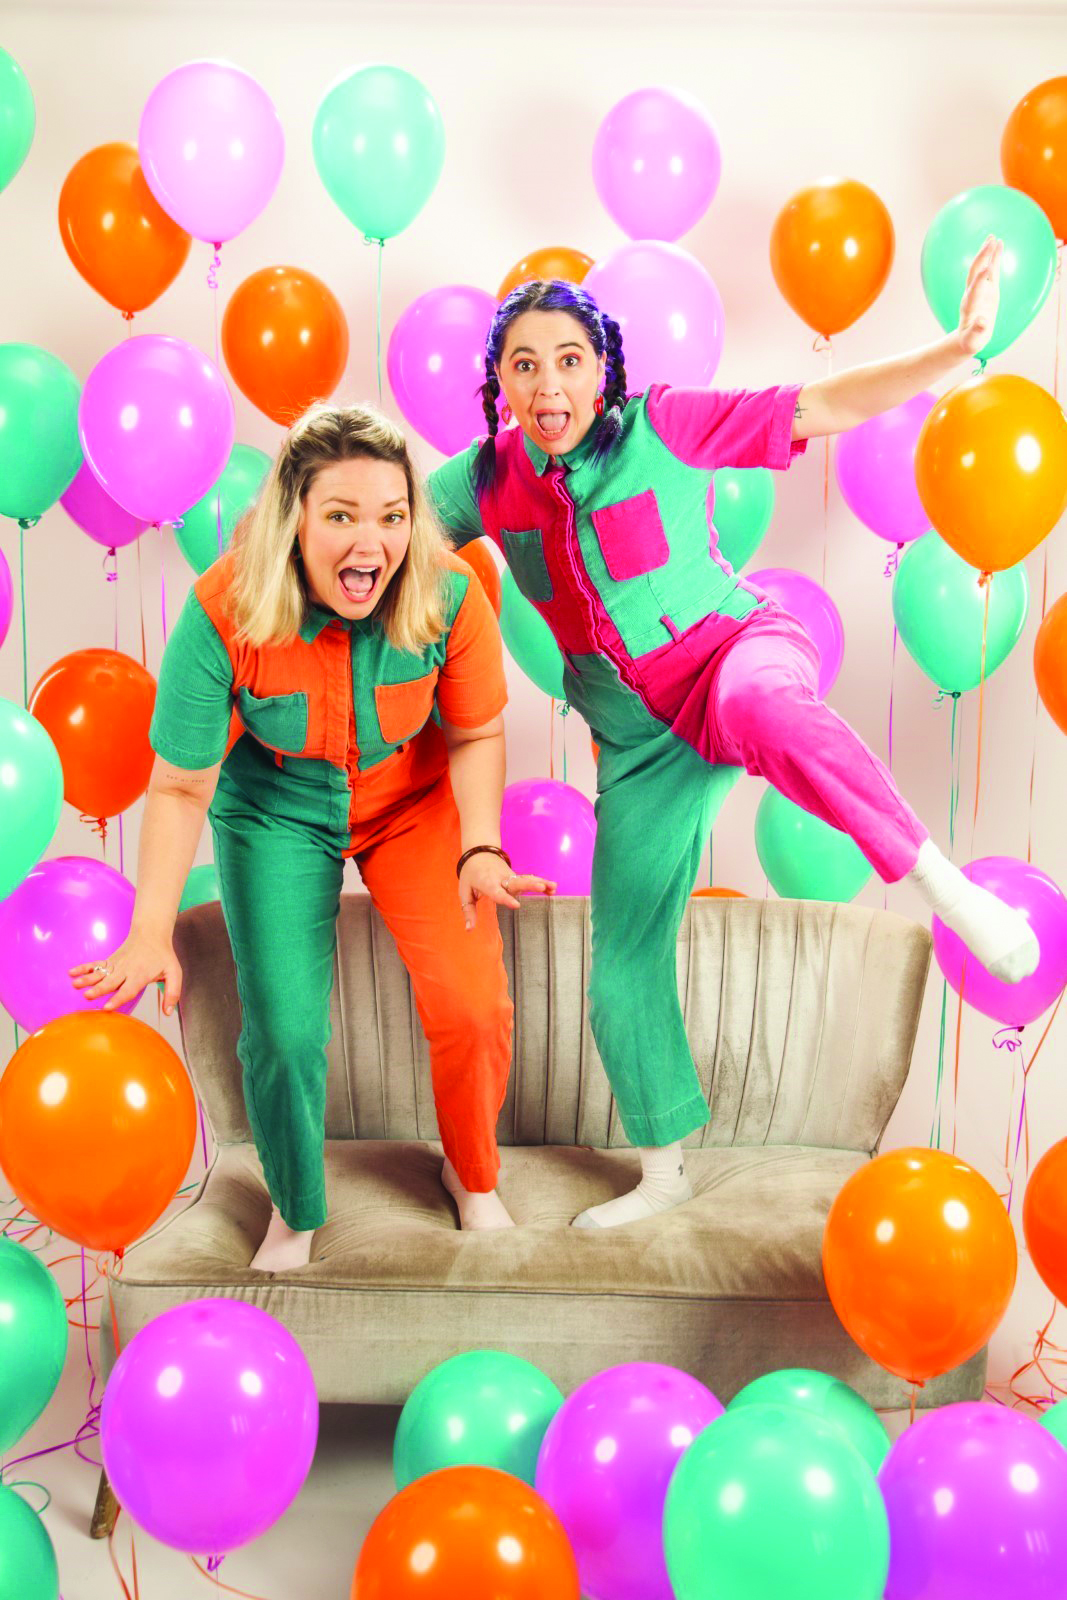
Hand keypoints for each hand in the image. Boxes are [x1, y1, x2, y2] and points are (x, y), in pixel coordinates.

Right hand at [69, 926, 182, 1014]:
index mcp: (140, 975)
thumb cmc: (163, 955)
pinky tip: (71, 973)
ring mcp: (116, 965)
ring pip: (100, 973)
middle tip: (87, 996)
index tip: (107, 1007)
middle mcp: (126, 970)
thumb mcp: (174, 973)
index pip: (128, 989)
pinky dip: (83, 968)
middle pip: (110, 982)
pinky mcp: (110, 961)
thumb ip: (173, 993)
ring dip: (87, 978)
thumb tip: (168, 1012)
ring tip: (75, 984)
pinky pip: (95, 964)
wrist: (151, 933)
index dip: (117, 999)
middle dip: (98, 989)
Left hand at [458, 855, 555, 929]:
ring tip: (553, 887)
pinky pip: (529, 879)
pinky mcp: (516, 876)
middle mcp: (502, 879)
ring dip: (540, 883)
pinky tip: (553, 888)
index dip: (506, 899)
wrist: (478, 853)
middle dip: (529, 885)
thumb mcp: (465, 892)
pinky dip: (541, 882)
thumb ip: (468, 911)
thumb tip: (469, 930)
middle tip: (541, 888)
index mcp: (487, 883)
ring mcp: (511, 876)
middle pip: (517, 882)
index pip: (498, 892)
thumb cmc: (470, 875)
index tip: (517, 905)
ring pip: (526, 879)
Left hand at [956, 235, 1002, 357]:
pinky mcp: (987, 289)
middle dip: (982, 258)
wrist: (968, 338)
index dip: (980, 280)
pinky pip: (991, 271)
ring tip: (992, 237)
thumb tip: (983, 322)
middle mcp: (972, 294)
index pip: (974, 290)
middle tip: (989, 242)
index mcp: (970, 306)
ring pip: (981, 268)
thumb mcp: (973, 340)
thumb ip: (977, 330)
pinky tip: (999, 245)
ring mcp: (980, 290)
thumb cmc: (971, 341)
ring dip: (986, 253)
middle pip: (975, 273)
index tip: (987, 267)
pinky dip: (994, 258)